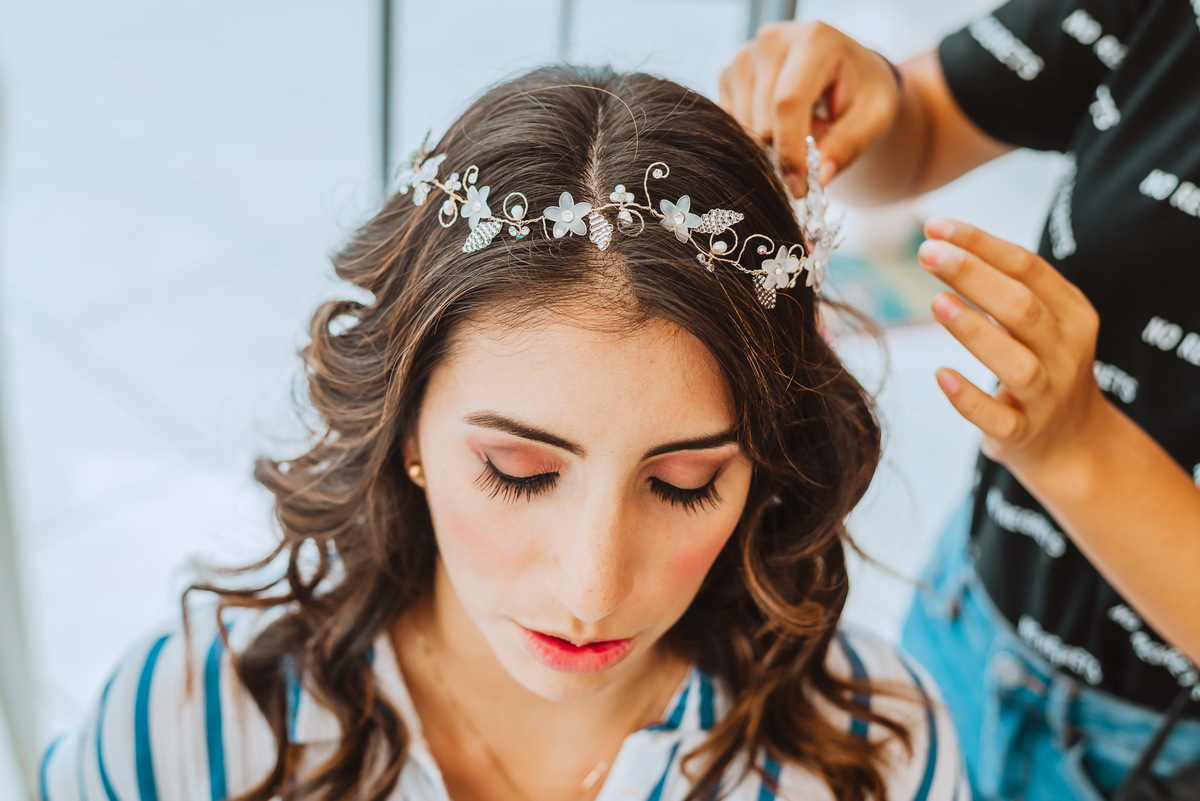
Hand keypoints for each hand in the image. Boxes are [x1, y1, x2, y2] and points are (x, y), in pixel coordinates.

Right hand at [718, 21, 901, 193]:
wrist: (846, 71)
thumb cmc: (862, 93)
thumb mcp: (874, 118)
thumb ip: (848, 146)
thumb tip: (818, 178)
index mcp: (813, 41)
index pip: (788, 103)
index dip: (791, 151)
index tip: (800, 187)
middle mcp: (771, 41)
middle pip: (762, 122)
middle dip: (784, 151)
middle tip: (816, 146)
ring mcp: (744, 57)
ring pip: (743, 129)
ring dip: (771, 144)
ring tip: (803, 126)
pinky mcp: (728, 75)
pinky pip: (732, 126)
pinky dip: (755, 137)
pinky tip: (779, 122)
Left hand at [918, 218, 1110, 475]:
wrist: (1073, 442)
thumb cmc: (1041, 364)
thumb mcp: (1039, 321)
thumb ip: (1001, 284)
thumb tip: (940, 239)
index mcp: (1072, 314)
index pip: (1028, 268)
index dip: (980, 244)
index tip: (935, 226)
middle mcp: (1065, 352)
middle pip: (1022, 307)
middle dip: (972, 276)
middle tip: (927, 253)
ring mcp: (1047, 396)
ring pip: (1016, 363)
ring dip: (975, 331)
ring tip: (936, 302)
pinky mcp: (1023, 434)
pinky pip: (998, 418)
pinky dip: (969, 398)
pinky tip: (941, 375)